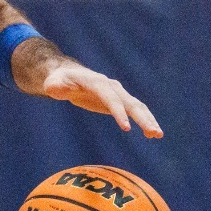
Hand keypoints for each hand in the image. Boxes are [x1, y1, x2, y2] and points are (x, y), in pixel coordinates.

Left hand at [39, 62, 163, 136]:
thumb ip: (55, 87)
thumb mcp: (53, 84)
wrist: (68, 75)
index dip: (118, 113)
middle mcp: (111, 86)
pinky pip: (134, 110)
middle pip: (129, 102)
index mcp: (96, 82)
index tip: (127, 129)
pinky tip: (151, 135)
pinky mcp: (119, 100)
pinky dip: (144, 121)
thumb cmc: (58, 81)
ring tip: (157, 135)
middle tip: (153, 133)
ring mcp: (117, 92)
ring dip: (148, 120)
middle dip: (142, 118)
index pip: (110, 98)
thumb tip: (55, 89)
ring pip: (136, 106)